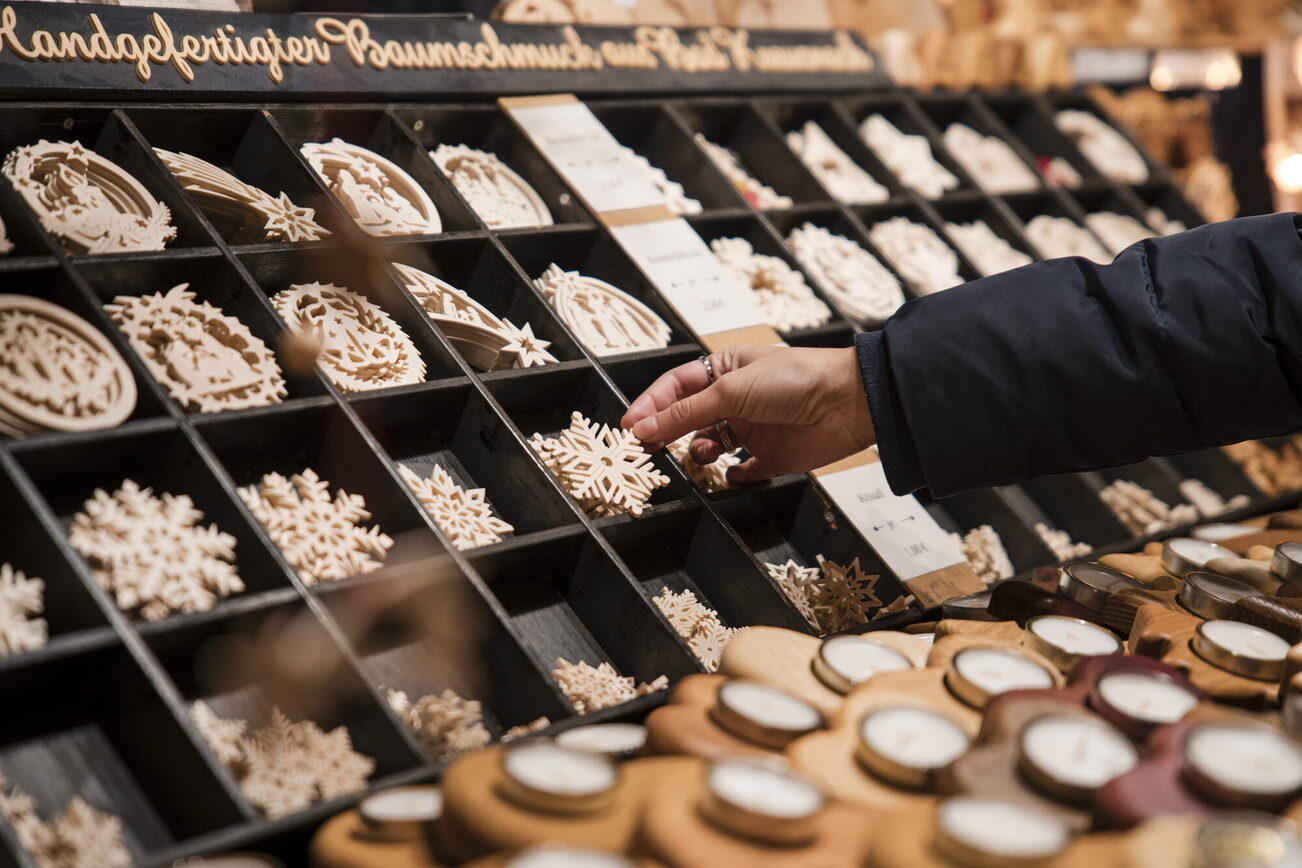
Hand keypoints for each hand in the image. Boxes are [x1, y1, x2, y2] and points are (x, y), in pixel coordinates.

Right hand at [620, 345, 874, 484]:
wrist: (850, 402)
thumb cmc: (795, 379)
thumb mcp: (730, 391)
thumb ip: (684, 415)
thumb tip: (641, 429)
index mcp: (725, 370)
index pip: (676, 387)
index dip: (650, 405)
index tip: (628, 428)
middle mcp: (737, 398)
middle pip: (689, 417)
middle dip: (667, 432)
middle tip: (647, 449)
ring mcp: (754, 428)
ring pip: (712, 445)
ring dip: (701, 452)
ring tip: (704, 454)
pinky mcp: (773, 456)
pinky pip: (744, 471)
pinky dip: (734, 476)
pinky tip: (730, 474)